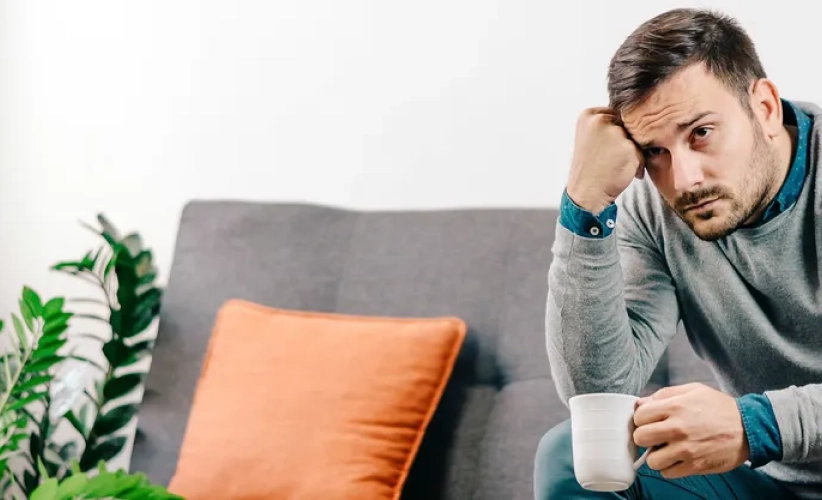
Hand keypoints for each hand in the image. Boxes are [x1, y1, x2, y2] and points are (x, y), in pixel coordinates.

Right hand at [566, 107, 644, 213]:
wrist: (586, 193)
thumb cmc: (591, 168)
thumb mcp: (590, 138)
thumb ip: (607, 125)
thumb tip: (636, 117)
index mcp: (588, 115)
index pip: (615, 115)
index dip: (614, 134)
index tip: (605, 148)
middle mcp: (600, 120)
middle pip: (627, 125)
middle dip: (624, 142)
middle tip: (610, 158)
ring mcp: (613, 133)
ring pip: (635, 138)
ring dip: (632, 152)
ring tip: (615, 165)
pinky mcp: (627, 147)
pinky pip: (641, 152)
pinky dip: (636, 164)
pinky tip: (621, 171)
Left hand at [633, 383, 749, 478]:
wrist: (749, 427)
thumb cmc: (719, 407)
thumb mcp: (692, 390)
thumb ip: (664, 394)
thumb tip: (640, 404)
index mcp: (675, 406)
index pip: (639, 416)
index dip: (642, 419)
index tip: (649, 421)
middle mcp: (678, 428)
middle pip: (640, 438)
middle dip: (644, 437)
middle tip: (655, 436)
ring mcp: (686, 449)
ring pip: (652, 460)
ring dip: (656, 456)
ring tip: (666, 449)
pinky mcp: (695, 465)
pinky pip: (668, 473)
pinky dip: (669, 468)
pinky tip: (677, 458)